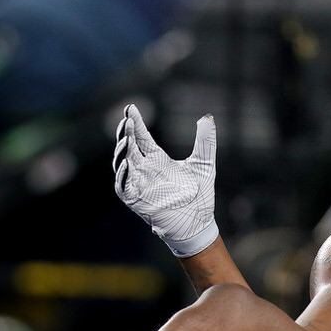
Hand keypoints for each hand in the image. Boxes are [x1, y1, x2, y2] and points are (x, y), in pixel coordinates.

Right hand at [113, 105, 218, 256]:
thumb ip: (205, 141)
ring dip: (122, 151)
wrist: (198, 222)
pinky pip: (124, 186)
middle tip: (127, 120)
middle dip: (125, 133)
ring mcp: (139, 184)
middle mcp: (145, 169)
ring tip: (126, 139)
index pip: (142, 136)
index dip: (135, 122)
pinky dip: (123, 175)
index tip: (130, 108)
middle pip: (128, 146)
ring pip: (122, 163)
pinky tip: (127, 163)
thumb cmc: (199, 195)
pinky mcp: (136, 199)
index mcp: (158, 159)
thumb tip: (208, 117)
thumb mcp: (204, 163)